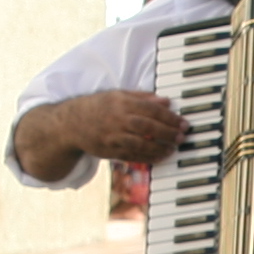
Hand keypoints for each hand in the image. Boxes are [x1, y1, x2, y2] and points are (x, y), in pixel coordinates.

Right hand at [73, 89, 190, 165]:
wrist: (71, 124)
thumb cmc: (98, 106)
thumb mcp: (118, 95)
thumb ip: (143, 98)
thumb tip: (166, 101)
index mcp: (121, 102)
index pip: (151, 109)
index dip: (169, 117)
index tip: (182, 122)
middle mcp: (117, 119)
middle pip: (148, 126)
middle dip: (167, 132)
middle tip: (182, 136)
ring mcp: (113, 136)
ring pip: (140, 143)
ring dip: (160, 147)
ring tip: (173, 148)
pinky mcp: (110, 151)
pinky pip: (132, 156)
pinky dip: (148, 157)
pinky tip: (160, 157)